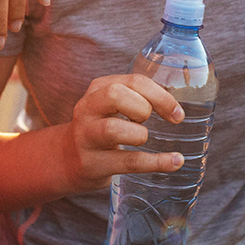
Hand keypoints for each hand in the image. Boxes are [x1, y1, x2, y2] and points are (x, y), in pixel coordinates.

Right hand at [63, 75, 185, 191]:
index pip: (133, 81)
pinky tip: (174, 162)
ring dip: (139, 134)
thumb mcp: (111, 106)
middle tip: (149, 121)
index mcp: (97, 89)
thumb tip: (177, 106)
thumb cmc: (101, 128)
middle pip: (115, 95)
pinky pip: (128, 162)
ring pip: (113, 129)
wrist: (67, 159)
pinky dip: (156, 162)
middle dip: (142, 107)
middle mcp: (87, 109)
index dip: (160, 95)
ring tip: (143, 140)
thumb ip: (136, 98)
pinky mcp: (92, 163)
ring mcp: (86, 137)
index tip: (177, 112)